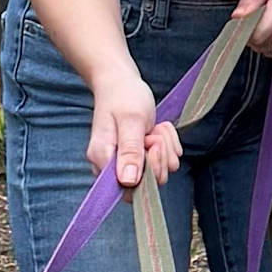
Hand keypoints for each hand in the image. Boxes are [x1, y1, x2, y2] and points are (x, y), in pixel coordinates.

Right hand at [90, 65, 178, 188]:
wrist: (121, 82)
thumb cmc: (123, 96)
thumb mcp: (131, 120)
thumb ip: (130, 150)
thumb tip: (128, 181)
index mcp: (103, 160)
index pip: (128, 189)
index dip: (147, 173)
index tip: (149, 145)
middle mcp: (113, 166)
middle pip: (148, 183)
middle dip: (159, 156)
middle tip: (152, 134)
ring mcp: (128, 163)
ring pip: (160, 172)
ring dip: (165, 148)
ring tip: (154, 129)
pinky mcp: (142, 157)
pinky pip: (165, 161)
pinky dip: (168, 144)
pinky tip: (157, 129)